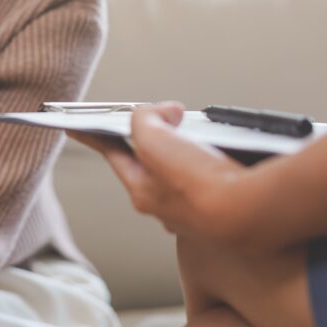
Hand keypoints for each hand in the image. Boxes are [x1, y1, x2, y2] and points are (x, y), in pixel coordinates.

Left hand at [69, 103, 254, 243]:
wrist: (252, 213)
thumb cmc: (200, 181)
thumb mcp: (155, 139)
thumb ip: (144, 120)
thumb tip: (163, 113)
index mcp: (143, 191)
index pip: (113, 154)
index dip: (93, 135)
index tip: (74, 125)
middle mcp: (165, 206)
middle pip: (149, 161)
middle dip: (152, 136)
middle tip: (163, 114)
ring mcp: (195, 209)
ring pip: (180, 168)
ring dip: (184, 146)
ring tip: (195, 126)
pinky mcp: (223, 205)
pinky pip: (208, 174)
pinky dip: (209, 157)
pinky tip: (223, 147)